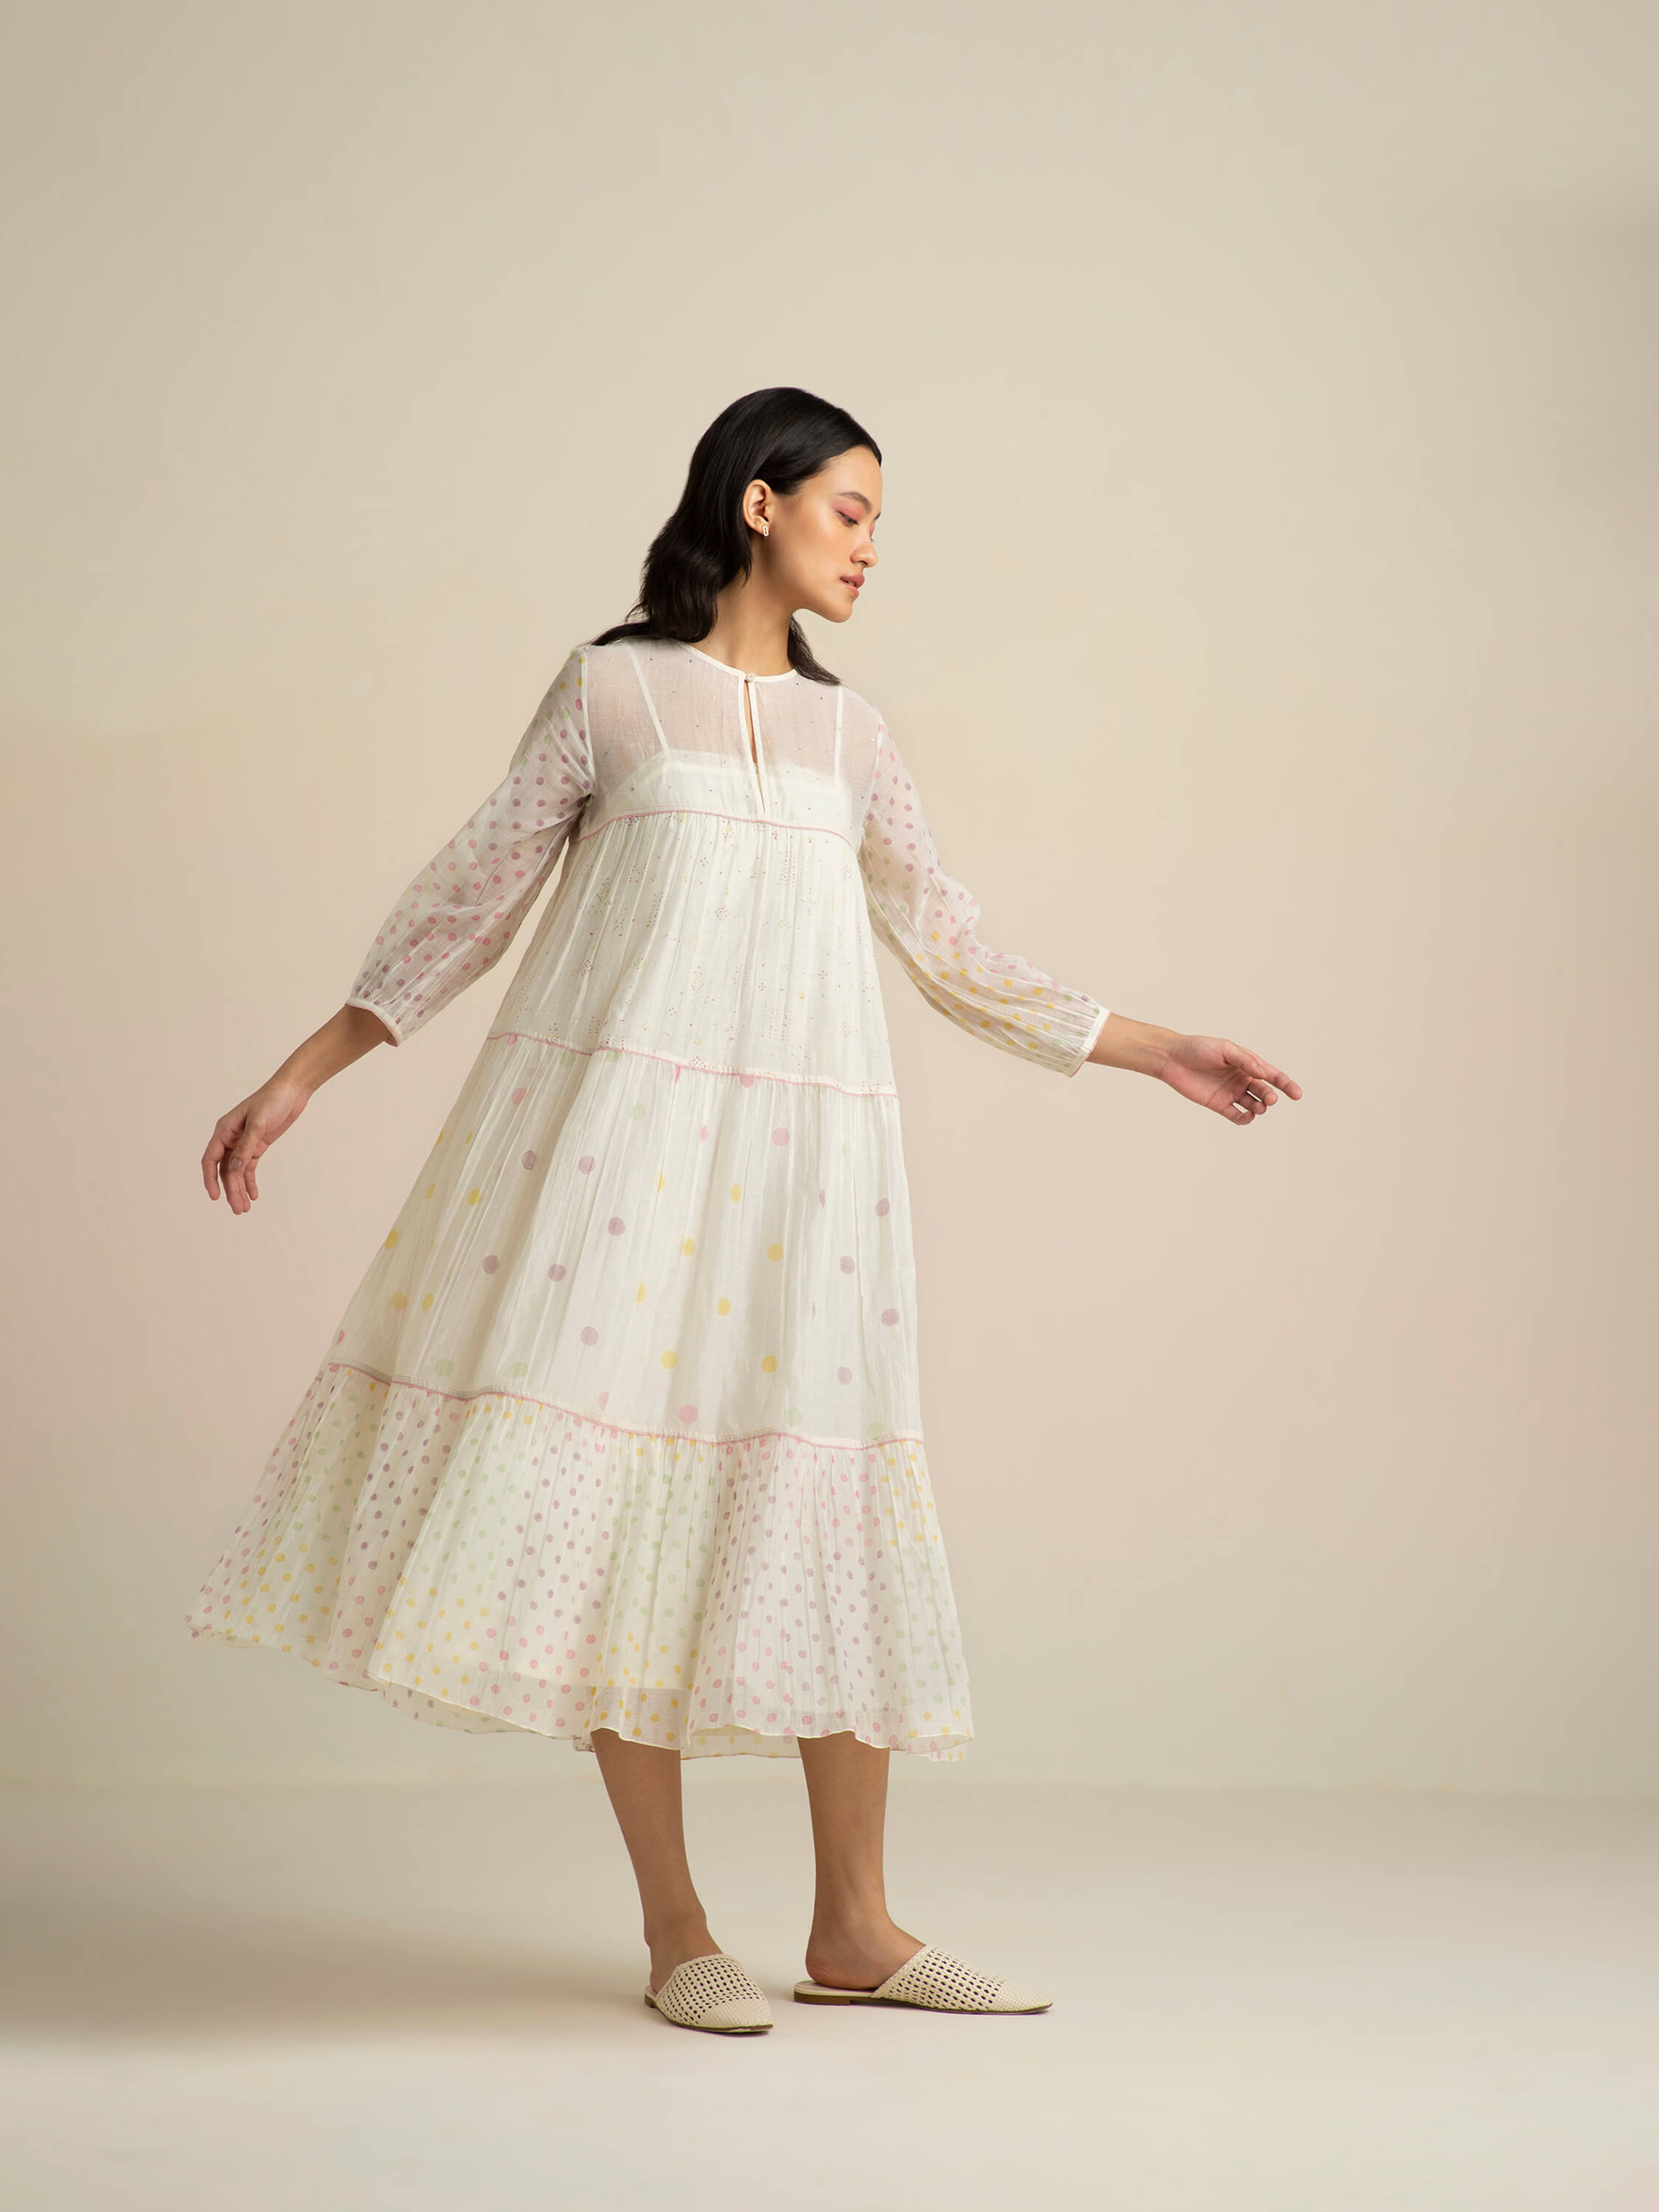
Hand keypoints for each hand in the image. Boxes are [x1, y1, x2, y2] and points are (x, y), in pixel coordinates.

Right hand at [201, 1075, 312, 1213]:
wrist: (292, 1091)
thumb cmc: (273, 1100)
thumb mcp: (259, 1123)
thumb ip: (246, 1146)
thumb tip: (234, 1169)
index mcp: (224, 1130)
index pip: (211, 1159)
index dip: (210, 1179)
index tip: (215, 1197)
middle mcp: (230, 1138)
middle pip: (225, 1170)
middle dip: (230, 1190)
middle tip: (239, 1210)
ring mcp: (243, 1142)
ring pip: (237, 1171)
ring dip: (240, 1189)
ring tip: (245, 1208)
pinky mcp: (257, 1145)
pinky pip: (249, 1167)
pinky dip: (250, 1181)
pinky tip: (254, 1195)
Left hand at [1158, 1034, 1301, 1124]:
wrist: (1173, 1059)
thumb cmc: (1199, 1049)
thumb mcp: (1225, 1049)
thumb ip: (1245, 1060)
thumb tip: (1263, 1072)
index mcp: (1247, 1064)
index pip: (1271, 1075)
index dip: (1286, 1084)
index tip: (1297, 1094)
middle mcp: (1241, 1079)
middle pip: (1263, 1091)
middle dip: (1269, 1096)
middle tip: (1270, 1100)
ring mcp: (1231, 1092)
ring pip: (1253, 1104)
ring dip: (1259, 1108)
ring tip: (1259, 1107)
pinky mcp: (1218, 1104)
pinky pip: (1236, 1115)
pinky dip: (1244, 1119)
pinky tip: (1247, 1117)